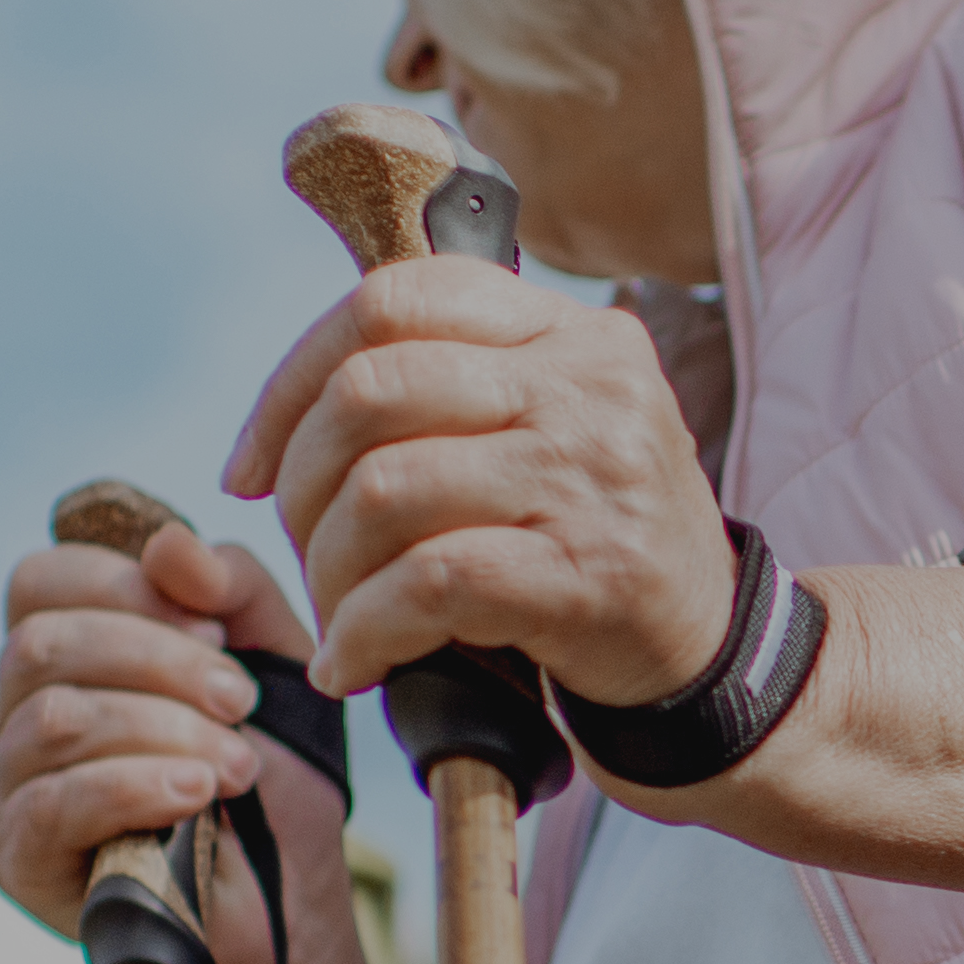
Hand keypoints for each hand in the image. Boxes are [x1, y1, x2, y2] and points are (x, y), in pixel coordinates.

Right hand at [0, 521, 327, 963]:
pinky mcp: (20, 859)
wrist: (288, 911)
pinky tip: (196, 797)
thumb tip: (170, 546)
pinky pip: (53, 803)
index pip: (41, 581)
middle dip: (157, 660)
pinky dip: (134, 786)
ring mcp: (11, 788)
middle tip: (239, 699)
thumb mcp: (278, 665)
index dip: (123, 587)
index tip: (215, 628)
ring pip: (52, 720)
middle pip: (44, 643)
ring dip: (161, 729)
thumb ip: (236, 590)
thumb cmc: (276, 784)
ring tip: (237, 765)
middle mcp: (22, 713)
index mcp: (71, 657)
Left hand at [223, 262, 734, 711]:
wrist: (711, 647)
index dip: (292, 379)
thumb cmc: (595, 535)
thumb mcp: (552, 426)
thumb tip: (292, 405)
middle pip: (371, 392)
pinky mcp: (587, 572)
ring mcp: (592, 475)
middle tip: (299, 546)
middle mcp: (588, 386)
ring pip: (384, 492)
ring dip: (327, 572)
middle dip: (299, 483)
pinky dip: (361, 632)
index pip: (392, 301)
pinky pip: (425, 585)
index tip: (252, 463)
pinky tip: (353, 662)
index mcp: (569, 331)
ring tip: (335, 616)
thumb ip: (457, 386)